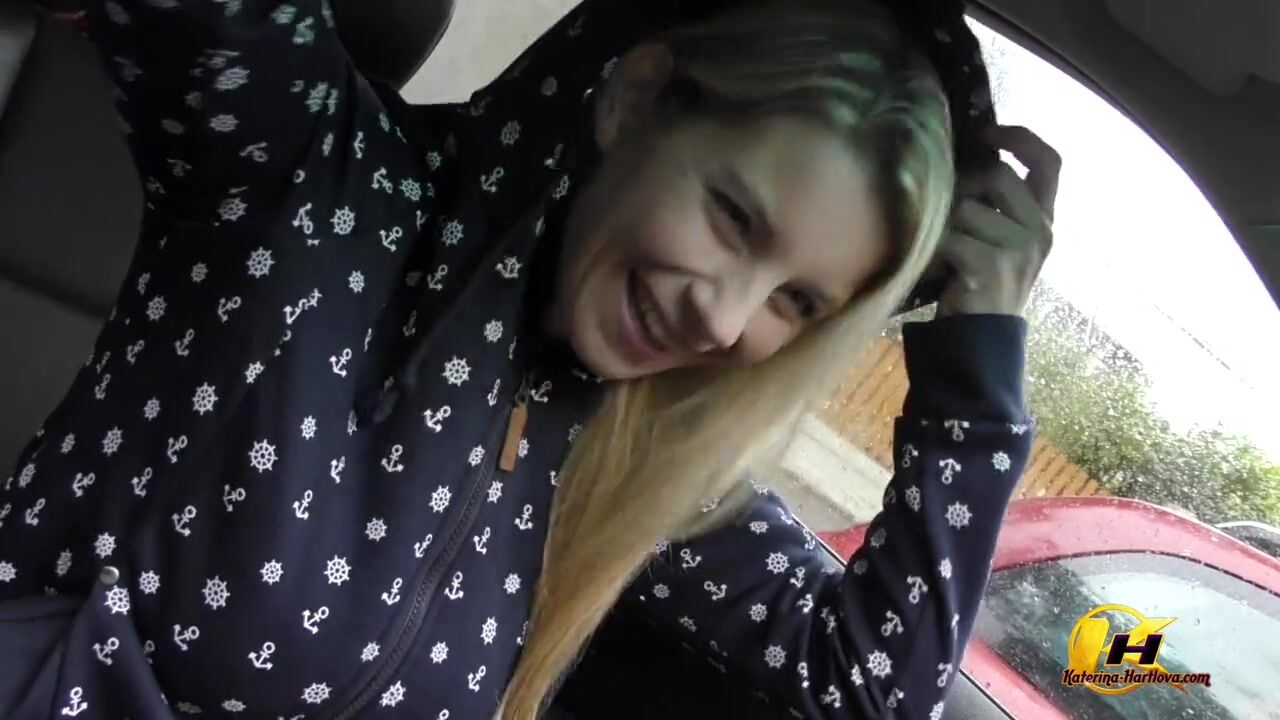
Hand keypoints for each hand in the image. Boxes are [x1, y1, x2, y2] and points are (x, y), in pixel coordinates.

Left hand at [935, 125, 1059, 318]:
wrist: (983, 338)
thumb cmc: (983, 282)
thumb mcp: (1002, 239)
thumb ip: (998, 204)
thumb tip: (966, 157)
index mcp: (1045, 219)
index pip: (1049, 162)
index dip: (1020, 138)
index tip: (988, 131)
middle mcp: (1040, 230)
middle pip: (999, 175)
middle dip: (964, 184)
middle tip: (945, 206)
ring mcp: (1020, 249)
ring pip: (967, 206)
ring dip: (944, 222)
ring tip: (940, 245)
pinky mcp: (992, 265)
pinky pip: (950, 235)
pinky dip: (934, 247)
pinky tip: (936, 263)